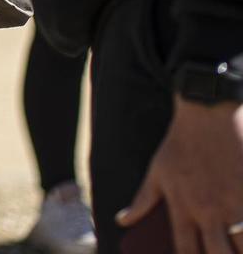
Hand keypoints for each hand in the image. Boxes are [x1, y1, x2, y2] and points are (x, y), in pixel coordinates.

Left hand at [116, 97, 242, 253]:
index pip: (185, 251)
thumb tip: (122, 222)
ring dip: (239, 248)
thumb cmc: (180, 144)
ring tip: (235, 245)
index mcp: (182, 207)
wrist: (207, 114)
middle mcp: (208, 211)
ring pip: (242, 246)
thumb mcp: (156, 171)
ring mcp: (234, 205)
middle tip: (220, 251)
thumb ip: (142, 201)